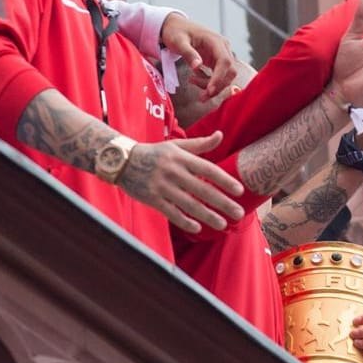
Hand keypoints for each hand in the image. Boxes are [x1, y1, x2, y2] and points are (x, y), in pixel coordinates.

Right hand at [117, 131, 247, 232]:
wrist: (121, 161)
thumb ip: (200, 144)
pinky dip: (184, 221)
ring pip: (188, 204)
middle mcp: (173, 172)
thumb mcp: (176, 145)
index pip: (208, 170)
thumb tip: (221, 135)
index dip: (224, 180)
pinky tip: (198, 228)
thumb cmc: (154, 153)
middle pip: (202, 190)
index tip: (240, 190)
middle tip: (239, 213)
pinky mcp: (152, 198)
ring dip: (207, 216)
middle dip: (222, 202)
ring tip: (223, 224)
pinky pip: (171, 212)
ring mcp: (162, 186)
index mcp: (181, 157)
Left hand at [159, 12, 241, 101]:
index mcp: (216, 41)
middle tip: (202, 96)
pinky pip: (219, 76)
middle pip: (229, 72)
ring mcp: (221, 55)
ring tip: (192, 82)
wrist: (175, 26)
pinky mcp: (217, 61)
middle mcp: (223, 48)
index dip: (219, 77)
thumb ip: (189, 53)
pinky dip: (210, 83)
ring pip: (226, 76)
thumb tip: (197, 66)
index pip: (225, 62)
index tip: (210, 90)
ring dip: (213, 86)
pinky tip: (195, 80)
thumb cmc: (176, 32)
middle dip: (217, 86)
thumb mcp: (178, 41)